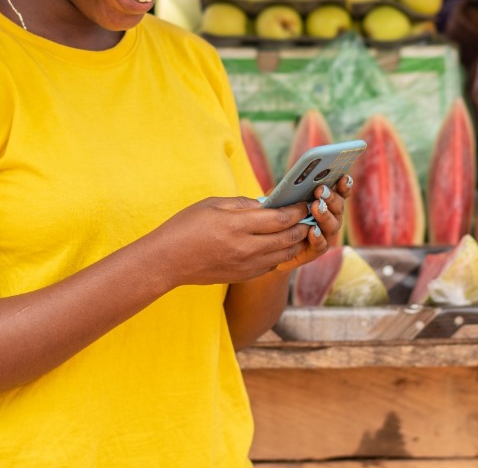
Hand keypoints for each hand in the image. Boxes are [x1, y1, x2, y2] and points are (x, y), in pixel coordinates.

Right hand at [153, 195, 312, 286]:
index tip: (303, 202)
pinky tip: (279, 245)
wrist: (168, 261)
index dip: (297, 209)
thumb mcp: (213, 204)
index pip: (281, 218)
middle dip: (303, 225)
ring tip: (300, 230)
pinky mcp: (244, 276)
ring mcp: (246, 265)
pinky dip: (280, 254)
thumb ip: (243, 203)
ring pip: (284, 254)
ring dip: (295, 242)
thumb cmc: (186, 227)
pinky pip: (271, 265)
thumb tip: (267, 203)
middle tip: (309, 215)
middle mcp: (247, 248)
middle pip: (288, 237)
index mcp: (238, 225)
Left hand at [274, 173, 351, 271]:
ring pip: (332, 225)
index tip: (343, 177)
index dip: (344, 185)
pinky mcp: (317, 249)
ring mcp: (326, 234)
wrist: (275, 244)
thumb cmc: (282, 215)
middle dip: (331, 198)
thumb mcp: (284, 200)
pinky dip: (317, 237)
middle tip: (321, 190)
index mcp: (327, 203)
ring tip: (316, 207)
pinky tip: (312, 230)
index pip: (340, 193)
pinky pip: (321, 244)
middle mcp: (332, 218)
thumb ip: (290, 190)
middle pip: (338, 207)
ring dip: (325, 215)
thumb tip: (292, 179)